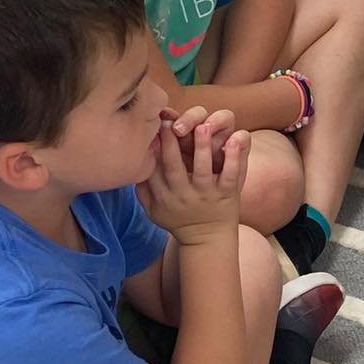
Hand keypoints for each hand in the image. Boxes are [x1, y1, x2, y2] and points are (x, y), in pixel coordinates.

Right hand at [136, 117, 249, 244]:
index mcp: (162, 195)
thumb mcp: (152, 210)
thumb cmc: (177, 220)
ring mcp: (206, 193)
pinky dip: (233, 159)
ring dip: (202, 147)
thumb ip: (141, 189)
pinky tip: (233, 141)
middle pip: (173, 167)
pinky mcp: (227, 194)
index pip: (152, 170)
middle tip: (168, 121)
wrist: (206, 241)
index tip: (148, 128)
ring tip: (202, 126)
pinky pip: (231, 175)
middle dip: (169, 144)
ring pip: (202, 169)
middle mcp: (182, 194)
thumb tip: (129, 162)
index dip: (149, 149)